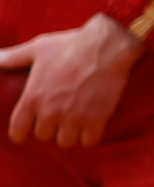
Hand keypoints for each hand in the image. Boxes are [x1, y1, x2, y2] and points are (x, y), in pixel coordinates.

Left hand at [1, 14, 144, 146]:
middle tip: (56, 119)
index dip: (20, 133)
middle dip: (49, 128)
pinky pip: (88, 141)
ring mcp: (74, 117)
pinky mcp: (97, 118)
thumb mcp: (38, 48)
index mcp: (32, 98)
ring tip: (73, 125)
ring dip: (68, 134)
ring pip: (65, 141)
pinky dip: (88, 136)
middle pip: (44, 136)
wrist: (107, 45)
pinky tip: (90, 126)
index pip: (18, 131)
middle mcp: (51, 111)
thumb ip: (13, 57)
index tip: (27, 129)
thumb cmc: (70, 45)